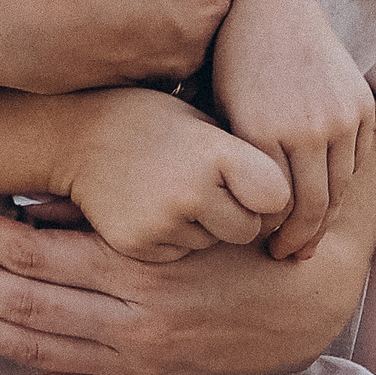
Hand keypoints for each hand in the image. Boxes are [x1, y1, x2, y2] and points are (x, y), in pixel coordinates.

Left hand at [0, 161, 375, 374]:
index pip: (36, 253)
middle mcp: (131, 325)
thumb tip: (31, 198)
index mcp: (142, 275)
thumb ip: (113, 210)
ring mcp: (133, 364)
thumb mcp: (193, 211)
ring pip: (29, 348)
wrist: (313, 303)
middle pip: (19, 301)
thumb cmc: (250, 240)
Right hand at [8, 0, 240, 91]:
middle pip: (210, 9)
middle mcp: (200, 43)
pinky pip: (147, 64)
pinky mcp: (132, 90)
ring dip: (162, 23)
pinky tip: (101, 29)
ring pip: (180, 41)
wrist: (20, 9)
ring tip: (117, 2)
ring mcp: (165, 73)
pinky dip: (134, 49)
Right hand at [57, 86, 291, 265]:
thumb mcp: (205, 120)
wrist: (75, 133)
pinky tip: (153, 207)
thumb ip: (248, 155)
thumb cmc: (154, 121)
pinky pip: (180, 254)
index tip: (253, 181)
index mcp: (217, 152)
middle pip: (249, 229)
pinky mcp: (140, 245)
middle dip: (239, 215)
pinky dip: (174, 238)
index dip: (269, 192)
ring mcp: (163, 221)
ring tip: (173, 190)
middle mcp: (193, 190)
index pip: (278, 197)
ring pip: (214, 244)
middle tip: (209, 188)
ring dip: (205, 227)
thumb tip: (300, 199)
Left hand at [208, 0, 375, 260]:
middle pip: (312, 207)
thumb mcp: (222, 115)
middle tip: (290, 255)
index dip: (273, 234)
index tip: (269, 247)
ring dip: (326, 218)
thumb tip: (254, 223)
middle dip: (301, 239)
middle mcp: (305, 127)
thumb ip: (240, 166)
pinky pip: (357, 163)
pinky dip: (343, 183)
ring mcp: (339, 117)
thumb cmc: (235, 68)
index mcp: (261, 132)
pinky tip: (327, 194)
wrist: (273, 14)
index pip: (275, 207)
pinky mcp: (361, 107)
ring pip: (339, 189)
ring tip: (310, 233)